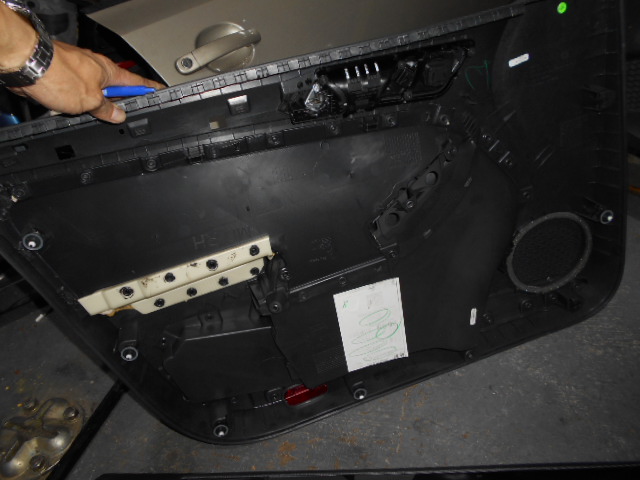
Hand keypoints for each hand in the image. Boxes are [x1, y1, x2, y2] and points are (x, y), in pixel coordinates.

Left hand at [9, 40, 164, 123]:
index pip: (138, 82)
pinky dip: (77, 105)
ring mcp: (79, 73)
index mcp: (109, 72)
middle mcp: (95, 70)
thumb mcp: (91, 100)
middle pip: (116, 90)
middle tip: (125, 117)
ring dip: (94, 107)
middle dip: (119, 104)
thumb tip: (118, 115)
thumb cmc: (57, 74)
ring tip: (90, 116)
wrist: (27, 65)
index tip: (162, 92)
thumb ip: (106, 109)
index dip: (151, 89)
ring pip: (95, 95)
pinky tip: (72, 111)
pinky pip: (77, 95)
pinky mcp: (63, 78)